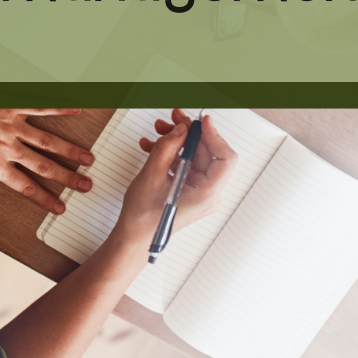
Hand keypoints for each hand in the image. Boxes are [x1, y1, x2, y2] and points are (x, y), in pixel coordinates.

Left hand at [0, 109, 93, 218]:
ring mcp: (11, 124)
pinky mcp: (11, 104)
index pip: (25, 187)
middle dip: (68, 177)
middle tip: (86, 184)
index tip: (61, 207)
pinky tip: (77, 111)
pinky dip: (59, 109)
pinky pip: (39, 107)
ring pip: (47, 141)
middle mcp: (6, 147)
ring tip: (88, 157)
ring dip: (69, 150)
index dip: (45, 199)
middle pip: (44, 166)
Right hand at [114, 109, 237, 245]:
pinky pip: (185, 166)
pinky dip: (170, 155)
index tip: (202, 121)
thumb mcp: (153, 175)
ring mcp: (197, 192)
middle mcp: (207, 194)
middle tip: (174, 119)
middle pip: (207, 155)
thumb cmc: (143, 219)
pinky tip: (152, 147)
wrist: (133, 238)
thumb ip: (168, 147)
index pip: (225, 159)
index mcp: (206, 195)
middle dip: (189, 135)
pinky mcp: (187, 191)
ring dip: (176, 142)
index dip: (215, 136)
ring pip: (194, 157)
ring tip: (158, 131)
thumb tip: (181, 129)